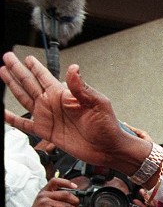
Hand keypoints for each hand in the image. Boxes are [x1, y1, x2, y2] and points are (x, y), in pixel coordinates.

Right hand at [1, 53, 148, 173]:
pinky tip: (3, 112)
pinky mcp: (46, 132)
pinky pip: (24, 124)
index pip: (45, 76)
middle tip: (7, 57)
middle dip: (18, 70)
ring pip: (24, 98)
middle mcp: (53, 104)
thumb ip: (82, 87)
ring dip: (13, 86)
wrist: (108, 148)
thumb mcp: (98, 103)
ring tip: (3, 73)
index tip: (27, 57)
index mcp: (64, 95)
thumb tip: (74, 68)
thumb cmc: (107, 126)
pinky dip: (12, 119)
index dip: (35, 67)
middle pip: (30, 83)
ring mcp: (48, 117)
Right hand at [13, 178, 80, 206]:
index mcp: (43, 192)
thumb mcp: (43, 203)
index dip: (67, 182)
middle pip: (66, 194)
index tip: (75, 186)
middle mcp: (44, 196)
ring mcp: (46, 204)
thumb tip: (71, 195)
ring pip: (68, 205)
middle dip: (76, 201)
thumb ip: (54, 197)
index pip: (55, 181)